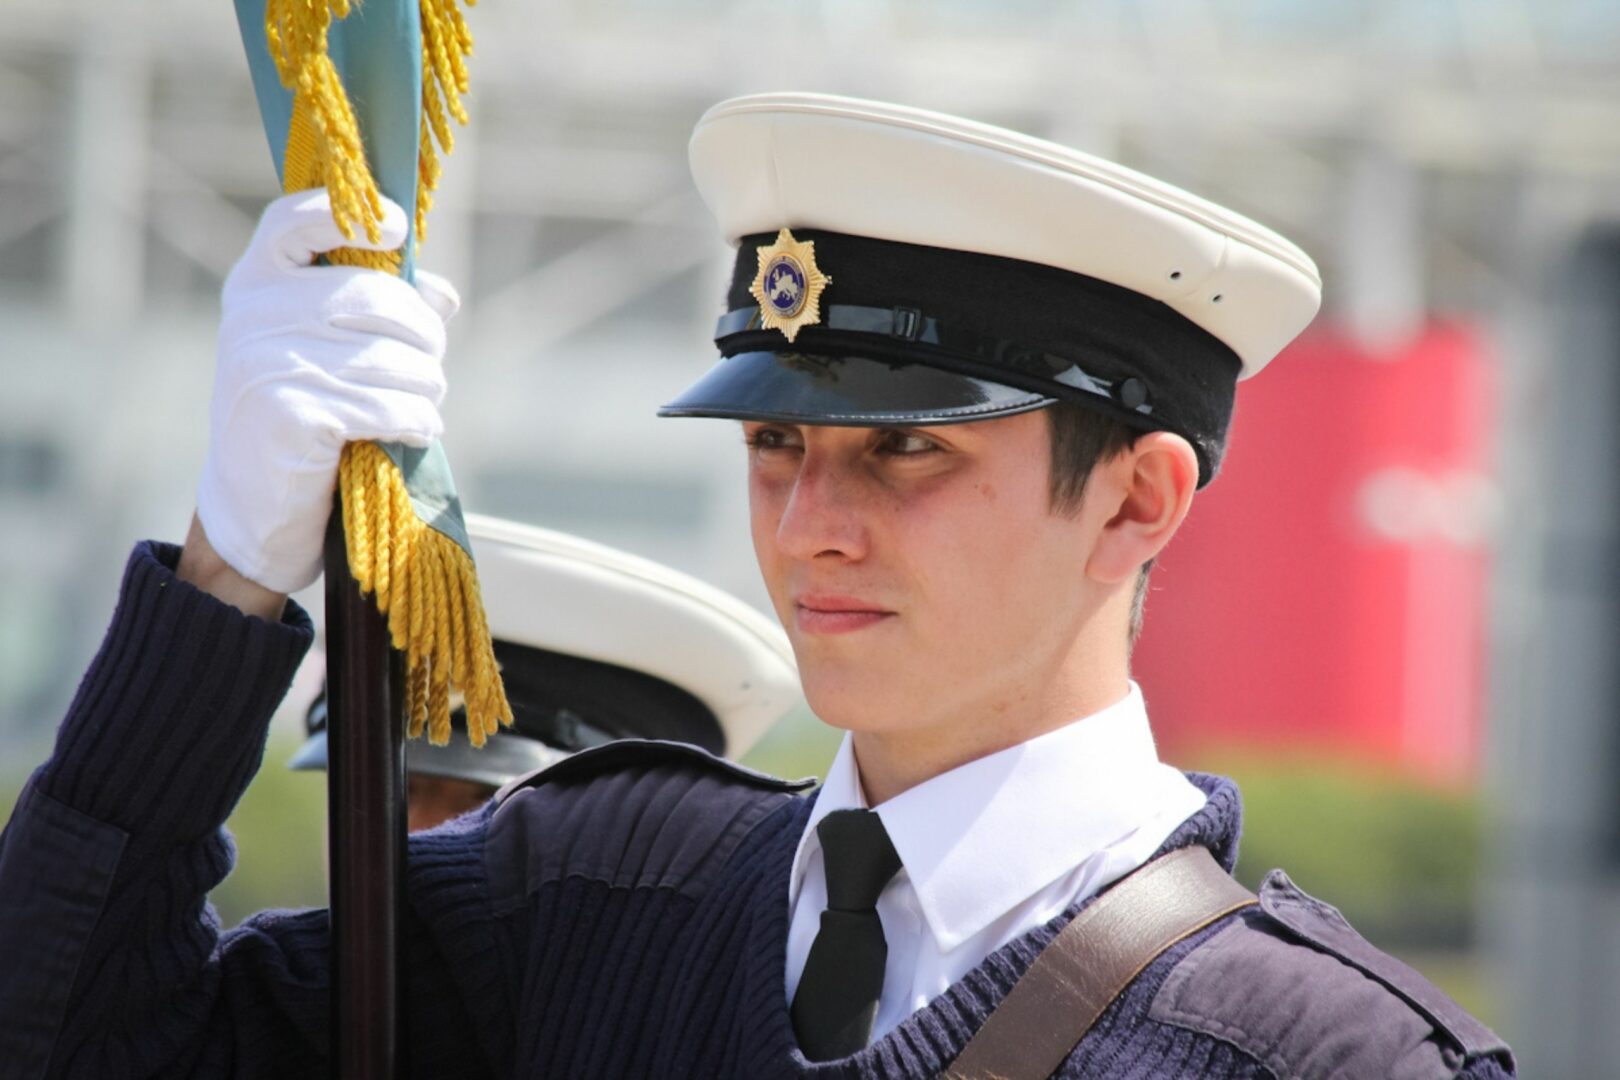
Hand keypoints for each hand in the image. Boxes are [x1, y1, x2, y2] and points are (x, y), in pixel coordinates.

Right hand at [195, 188, 459, 593]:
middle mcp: (256, 314)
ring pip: (394, 357)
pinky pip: (389, 405)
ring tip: (424, 404)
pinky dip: (417, 420)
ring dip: (427, 385)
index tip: (394, 230)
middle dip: (424, 335)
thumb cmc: (299, 416)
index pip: (295, 220)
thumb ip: (375, 312)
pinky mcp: (293, 414)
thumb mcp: (323, 352)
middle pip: (377, 296)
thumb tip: (442, 294)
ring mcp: (269, 362)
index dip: (350, 217)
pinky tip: (417, 430)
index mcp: (257, 284)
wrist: (252, 505)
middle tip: (431, 365)